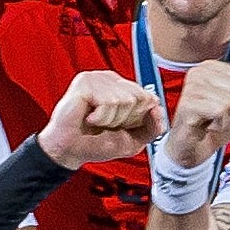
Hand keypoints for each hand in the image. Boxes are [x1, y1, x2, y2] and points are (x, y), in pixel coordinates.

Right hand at [39, 67, 166, 166]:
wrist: (71, 151)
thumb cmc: (97, 143)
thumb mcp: (133, 139)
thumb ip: (152, 127)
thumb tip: (158, 109)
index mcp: (122, 87)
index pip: (148, 97)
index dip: (137, 118)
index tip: (119, 126)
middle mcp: (110, 79)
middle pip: (140, 98)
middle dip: (126, 119)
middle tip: (107, 124)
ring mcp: (97, 78)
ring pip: (125, 100)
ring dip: (111, 120)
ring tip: (96, 122)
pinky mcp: (85, 83)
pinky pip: (109, 102)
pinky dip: (101, 117)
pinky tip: (89, 118)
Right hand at [160, 57, 229, 170]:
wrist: (194, 148)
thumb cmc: (214, 123)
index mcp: (210, 67)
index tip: (226, 104)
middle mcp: (198, 73)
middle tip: (218, 114)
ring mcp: (191, 88)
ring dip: (225, 116)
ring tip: (212, 119)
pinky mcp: (188, 105)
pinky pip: (220, 111)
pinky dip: (219, 123)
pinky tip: (208, 125)